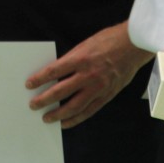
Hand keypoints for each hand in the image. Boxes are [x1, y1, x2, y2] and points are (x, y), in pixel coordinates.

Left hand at [25, 22, 151, 128]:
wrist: (133, 45)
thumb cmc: (109, 40)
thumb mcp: (86, 44)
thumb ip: (72, 59)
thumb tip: (57, 72)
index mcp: (80, 58)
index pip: (54, 71)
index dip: (40, 79)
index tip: (29, 84)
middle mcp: (88, 75)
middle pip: (61, 91)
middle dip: (44, 99)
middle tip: (33, 105)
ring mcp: (98, 87)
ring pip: (74, 106)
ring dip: (58, 114)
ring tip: (47, 118)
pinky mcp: (107, 95)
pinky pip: (89, 110)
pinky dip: (76, 118)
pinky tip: (66, 122)